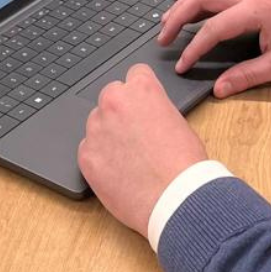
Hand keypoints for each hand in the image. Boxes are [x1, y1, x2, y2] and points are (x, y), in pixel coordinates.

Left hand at [78, 63, 207, 237]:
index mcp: (141, 89)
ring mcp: (96, 129)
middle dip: (120, 110)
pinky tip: (118, 170)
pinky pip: (88, 148)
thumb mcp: (178, 122)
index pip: (134, 74)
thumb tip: (147, 116)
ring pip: (96, 123)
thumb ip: (156, 110)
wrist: (175, 197)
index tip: (143, 103)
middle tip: (135, 133)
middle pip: (111, 96)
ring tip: (128, 157)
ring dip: (108, 134)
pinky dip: (99, 157)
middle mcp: (114, 103)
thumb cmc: (184, 163)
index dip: (141, 91)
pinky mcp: (85, 156)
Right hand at [158, 0, 270, 97]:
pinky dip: (204, 3)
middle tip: (162, 37)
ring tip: (170, 24)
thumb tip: (219, 88)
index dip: (194, 49)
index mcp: (258, 9)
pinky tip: (197, 18)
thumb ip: (245, 76)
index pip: (213, 28)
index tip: (182, 65)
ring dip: (189, 5)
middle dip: (178, 15)